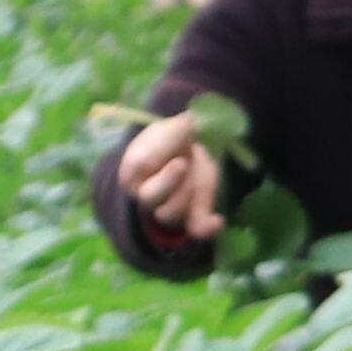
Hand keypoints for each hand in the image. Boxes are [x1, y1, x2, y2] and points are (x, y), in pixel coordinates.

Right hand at [114, 110, 227, 244]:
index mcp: (133, 171)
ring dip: (186, 193)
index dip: (158, 153)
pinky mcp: (193, 215)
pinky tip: (218, 220)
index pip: (138, 166)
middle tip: (182, 163)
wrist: (186, 154)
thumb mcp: (170, 130)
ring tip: (196, 175)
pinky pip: (195, 229)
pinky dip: (207, 229)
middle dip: (168, 180)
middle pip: (149, 197)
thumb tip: (190, 121)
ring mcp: (168, 208)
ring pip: (169, 214)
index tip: (176, 137)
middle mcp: (145, 194)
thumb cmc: (170, 143)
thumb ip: (176, 129)